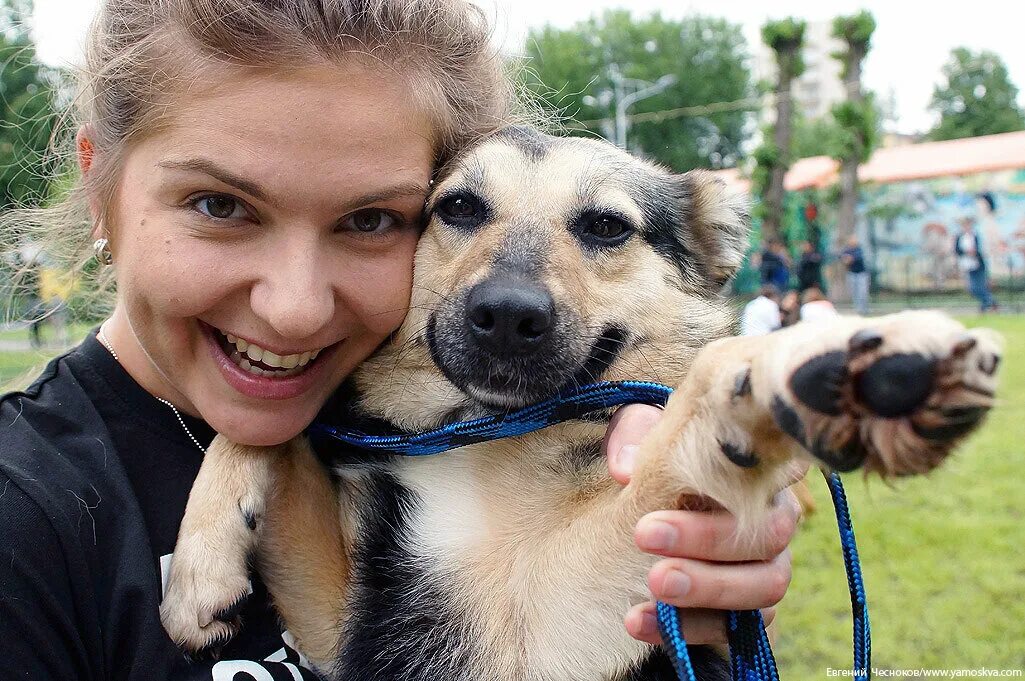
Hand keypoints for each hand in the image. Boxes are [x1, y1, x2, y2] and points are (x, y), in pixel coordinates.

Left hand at [604, 404, 804, 644]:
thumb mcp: (638, 440)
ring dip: (706, 588)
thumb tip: (624, 469)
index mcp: (758, 476)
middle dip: (707, 538)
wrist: (644, 522)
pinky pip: (734, 629)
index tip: (688, 483)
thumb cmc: (653, 468)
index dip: (747, 480)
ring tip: (652, 584)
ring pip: (765, 588)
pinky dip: (687, 628)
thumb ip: (633, 441)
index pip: (776, 472)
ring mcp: (768, 573)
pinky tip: (638, 620)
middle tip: (644, 534)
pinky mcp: (748, 616)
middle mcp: (776, 524)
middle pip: (769, 535)